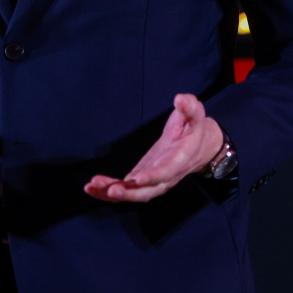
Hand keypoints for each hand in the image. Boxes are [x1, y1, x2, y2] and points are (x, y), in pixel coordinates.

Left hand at [83, 93, 223, 202]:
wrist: (199, 146)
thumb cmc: (193, 127)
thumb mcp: (195, 113)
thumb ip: (189, 106)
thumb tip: (180, 99)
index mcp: (180, 159)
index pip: (166, 172)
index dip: (153, 176)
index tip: (136, 179)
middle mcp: (167, 175)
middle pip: (148, 191)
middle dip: (129, 193)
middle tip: (111, 190)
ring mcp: (154, 181)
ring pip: (134, 193)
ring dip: (113, 193)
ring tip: (92, 187)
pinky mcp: (142, 178)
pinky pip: (127, 189)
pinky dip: (109, 191)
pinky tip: (92, 188)